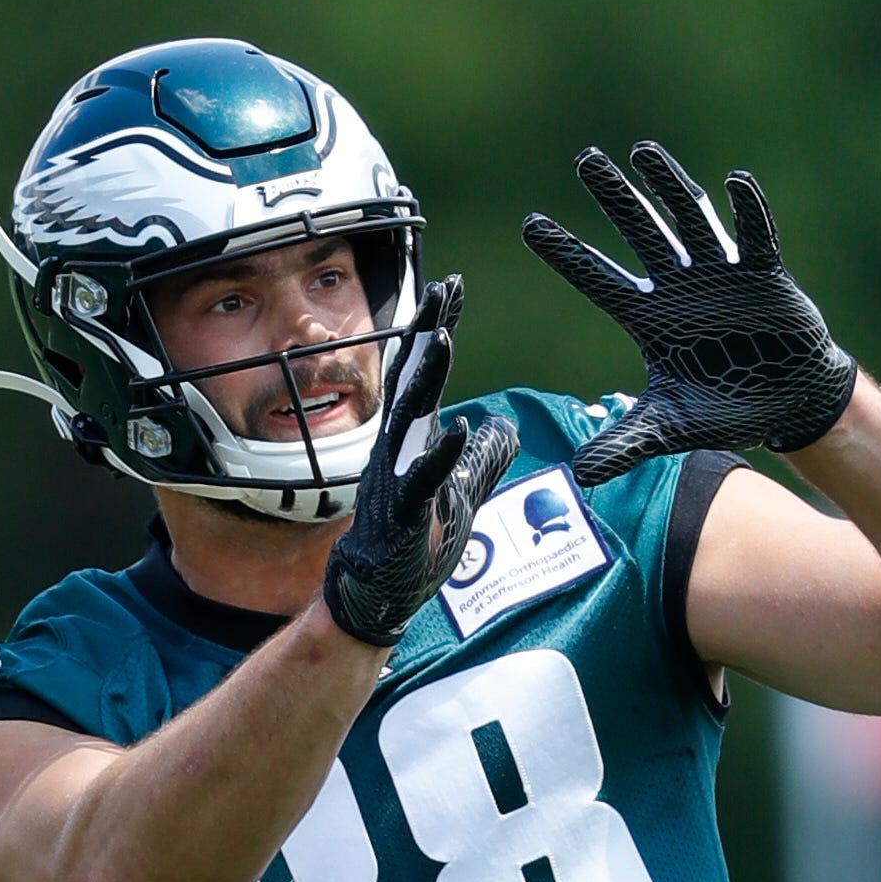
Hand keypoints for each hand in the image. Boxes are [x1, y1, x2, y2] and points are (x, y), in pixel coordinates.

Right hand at [319, 279, 520, 649]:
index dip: (436, 329)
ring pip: (411, 418)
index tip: (451, 286)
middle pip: (412, 379)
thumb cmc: (415, 544)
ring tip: (445, 339)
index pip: (423, 373)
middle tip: (442, 289)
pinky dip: (442, 456)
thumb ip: (483, 459)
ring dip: (428, 378)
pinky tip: (461, 430)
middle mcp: (396, 450)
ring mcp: (395, 479)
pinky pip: (423, 480)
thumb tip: (504, 424)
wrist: (376, 594)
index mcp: (410, 441)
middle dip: (426, 332)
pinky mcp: (404, 515)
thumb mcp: (461, 493)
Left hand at [521, 142, 856, 485]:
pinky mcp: (762, 273)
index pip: (596, 277)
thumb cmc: (726, 408)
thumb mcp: (670, 427)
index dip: (565, 252)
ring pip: (687, 219)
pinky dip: (746, 209)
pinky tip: (733, 181)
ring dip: (667, 186)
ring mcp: (719, 274)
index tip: (529, 224)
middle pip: (637, 231)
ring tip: (642, 152)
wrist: (788, 405)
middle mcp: (678, 285)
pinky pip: (753, 235)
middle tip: (585, 160)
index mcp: (649, 316)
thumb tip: (580, 474)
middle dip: (613, 197)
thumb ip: (626, 442)